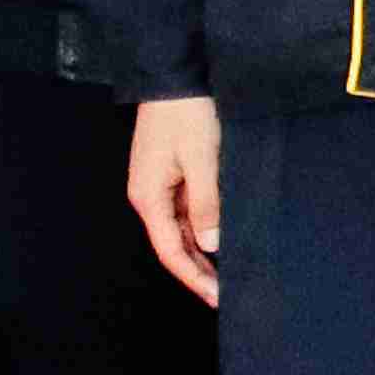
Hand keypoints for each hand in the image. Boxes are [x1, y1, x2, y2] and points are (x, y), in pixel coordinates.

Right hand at [128, 97, 223, 305]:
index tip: (216, 297)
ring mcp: (159, 186)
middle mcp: (149, 197)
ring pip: (181, 231)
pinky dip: (202, 230)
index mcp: (148, 197)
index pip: (170, 251)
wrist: (176, 77)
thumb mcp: (202, 158)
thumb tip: (211, 244)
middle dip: (197, 272)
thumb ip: (206, 202)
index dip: (193, 277)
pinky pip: (186, 212)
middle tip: (225, 295)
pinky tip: (220, 241)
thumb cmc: (187, 113)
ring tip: (226, 276)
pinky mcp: (172, 174)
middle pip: (173, 245)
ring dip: (201, 254)